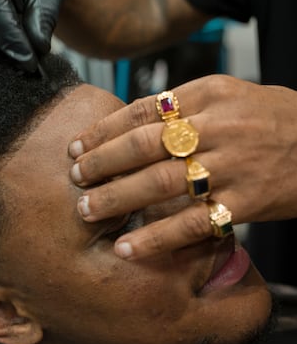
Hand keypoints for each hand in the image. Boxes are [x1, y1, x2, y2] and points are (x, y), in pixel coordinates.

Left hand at [68, 75, 296, 258]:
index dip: (103, 130)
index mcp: (208, 94)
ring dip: (118, 198)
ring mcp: (232, 165)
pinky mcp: (245, 202)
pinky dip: (156, 238)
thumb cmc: (270, 117)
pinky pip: (192, 223)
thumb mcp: (228, 94)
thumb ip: (182, 106)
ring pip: (161, 183)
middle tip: (74, 179)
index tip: (77, 146)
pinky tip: (127, 248)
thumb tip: (129, 123)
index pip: (142, 110)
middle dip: (102, 163)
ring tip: (87, 210)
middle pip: (144, 146)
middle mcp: (216, 126)